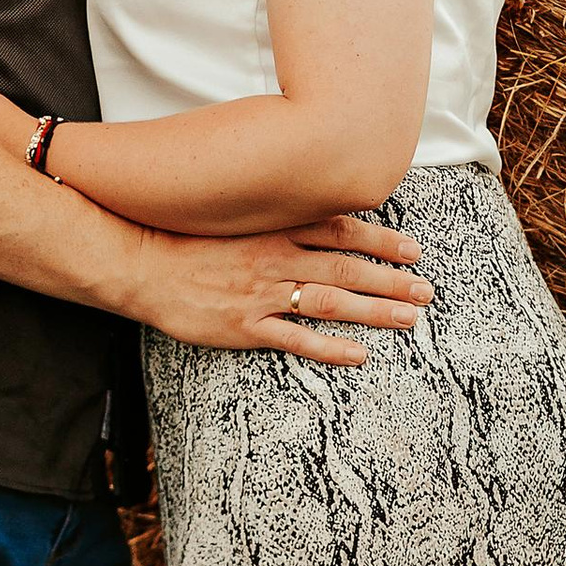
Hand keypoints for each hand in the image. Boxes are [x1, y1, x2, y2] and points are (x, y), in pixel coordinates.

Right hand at [133, 210, 432, 364]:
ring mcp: (262, 293)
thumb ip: (270, 213)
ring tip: (410, 319)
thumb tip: (308, 210)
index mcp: (273, 228)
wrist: (139, 263)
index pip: (340, 231)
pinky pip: (296, 340)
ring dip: (374, 310)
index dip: (381, 241)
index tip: (413, 249)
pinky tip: (359, 355)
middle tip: (427, 290)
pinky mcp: (245, 326)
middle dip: (391, 279)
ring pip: (330, 300)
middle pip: (346, 267)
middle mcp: (275, 257)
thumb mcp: (232, 214)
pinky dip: (330, 348)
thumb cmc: (184, 238)